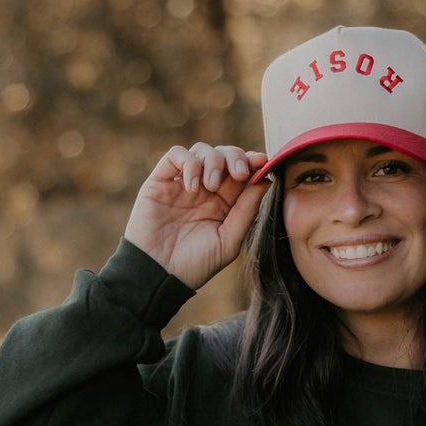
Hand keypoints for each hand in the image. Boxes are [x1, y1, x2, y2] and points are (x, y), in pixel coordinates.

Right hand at [123, 143, 270, 290]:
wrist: (159, 275)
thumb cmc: (195, 264)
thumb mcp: (229, 240)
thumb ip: (247, 210)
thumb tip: (266, 181)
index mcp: (224, 203)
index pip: (241, 171)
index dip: (252, 161)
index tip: (262, 161)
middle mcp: (204, 189)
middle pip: (224, 155)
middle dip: (235, 157)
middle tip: (239, 174)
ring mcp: (182, 183)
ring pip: (201, 150)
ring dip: (212, 161)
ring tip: (210, 186)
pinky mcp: (160, 181)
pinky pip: (175, 155)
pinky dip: (188, 163)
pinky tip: (192, 187)